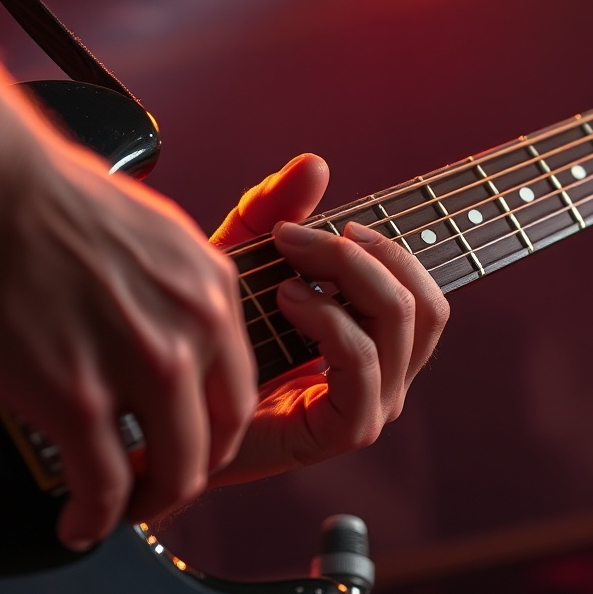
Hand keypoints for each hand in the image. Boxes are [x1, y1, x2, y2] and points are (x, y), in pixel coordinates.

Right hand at [0, 0, 257, 551]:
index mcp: (211, 287)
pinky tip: (78, 520)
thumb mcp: (155, 233)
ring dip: (150, 503)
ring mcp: (141, 367)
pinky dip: (94, 518)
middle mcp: (191, 329)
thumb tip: (170, 334)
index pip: (240, 385)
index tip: (194, 442)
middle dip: (191, 472)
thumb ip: (178, 291)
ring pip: (175, 470)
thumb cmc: (49, 199)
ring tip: (122, 509)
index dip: (218, 428)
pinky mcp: (79, 398)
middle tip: (163, 485)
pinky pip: (104, 484)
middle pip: (220, 436)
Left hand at [209, 154, 448, 484]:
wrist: (166, 407)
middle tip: (299, 237)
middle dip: (362, 253)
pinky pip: (363, 362)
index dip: (390, 247)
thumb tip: (315, 164)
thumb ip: (276, 211)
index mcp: (376, 342)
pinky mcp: (340, 429)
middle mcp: (386, 376)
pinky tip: (285, 300)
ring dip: (346, 274)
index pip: (426, 293)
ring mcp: (370, 405)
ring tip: (285, 270)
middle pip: (422, 300)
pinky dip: (329, 318)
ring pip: (400, 320)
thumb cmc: (208, 337)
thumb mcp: (240, 259)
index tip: (337, 222)